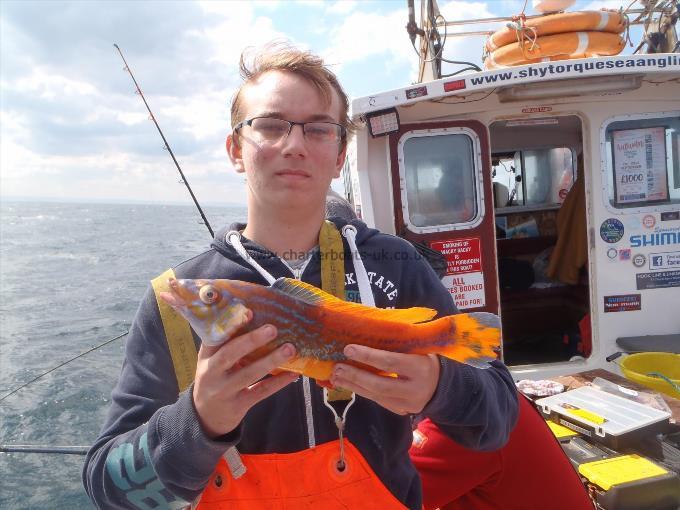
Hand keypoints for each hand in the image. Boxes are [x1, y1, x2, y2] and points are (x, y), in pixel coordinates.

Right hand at [192, 319, 297, 438]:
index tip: (250, 313)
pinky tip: (292, 373)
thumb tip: (248, 315)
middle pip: (230, 354)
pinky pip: (261, 391)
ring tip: (290, 349)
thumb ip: (224, 342)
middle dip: (252, 341)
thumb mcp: (211, 360)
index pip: (215, 338)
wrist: (206, 416)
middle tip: (273, 329)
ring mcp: (225, 391)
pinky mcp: (239, 405)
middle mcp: (212, 373)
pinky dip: (278, 382)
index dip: (231, 325)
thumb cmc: (214, 378)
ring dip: (271, 361)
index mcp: (206, 357)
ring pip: (249, 374)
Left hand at [330, 345, 440, 414]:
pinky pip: (378, 401)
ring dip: (353, 386)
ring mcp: (408, 404)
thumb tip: (366, 332)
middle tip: (337, 367)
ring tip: (336, 377)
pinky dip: (361, 391)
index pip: (390, 362)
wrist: (442, 385)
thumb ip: (397, 344)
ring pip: (376, 396)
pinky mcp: (401, 411)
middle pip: (380, 384)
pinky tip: (348, 384)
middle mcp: (415, 389)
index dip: (368, 356)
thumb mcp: (417, 348)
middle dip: (355, 376)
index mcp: (421, 367)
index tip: (348, 349)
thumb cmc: (425, 359)